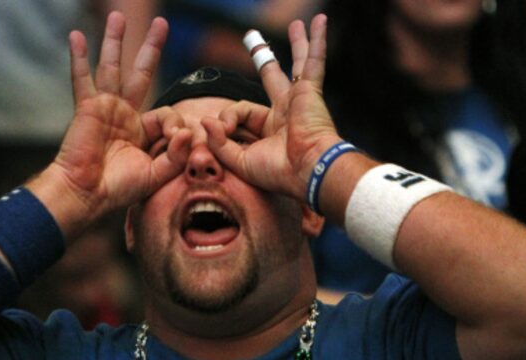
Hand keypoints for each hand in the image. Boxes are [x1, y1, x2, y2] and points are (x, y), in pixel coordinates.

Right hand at [47, 12, 188, 222]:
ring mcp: (105, 107)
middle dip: (150, 48)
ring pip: (112, 67)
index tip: (177, 140)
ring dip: (114, 41)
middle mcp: (124, 114)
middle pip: (140, 73)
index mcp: (142, 131)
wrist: (87, 193)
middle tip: (161, 24)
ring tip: (118, 16)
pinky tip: (76, 36)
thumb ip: (175, 155)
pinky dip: (78, 57)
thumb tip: (188, 132)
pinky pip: (82, 78)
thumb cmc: (118, 189)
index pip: (166, 114)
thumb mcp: (156, 174)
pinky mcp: (88, 107)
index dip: (176, 126)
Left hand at [203, 14, 340, 200]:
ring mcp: (299, 100)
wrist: (307, 171)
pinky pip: (314, 61)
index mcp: (269, 130)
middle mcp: (286, 112)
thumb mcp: (239, 161)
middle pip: (271, 78)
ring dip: (297, 44)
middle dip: (264, 59)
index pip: (240, 110)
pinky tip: (319, 21)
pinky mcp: (309, 91)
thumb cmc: (277, 173)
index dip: (227, 118)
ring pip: (297, 65)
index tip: (222, 128)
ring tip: (297, 24)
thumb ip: (219, 142)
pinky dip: (317, 41)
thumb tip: (206, 119)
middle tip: (254, 40)